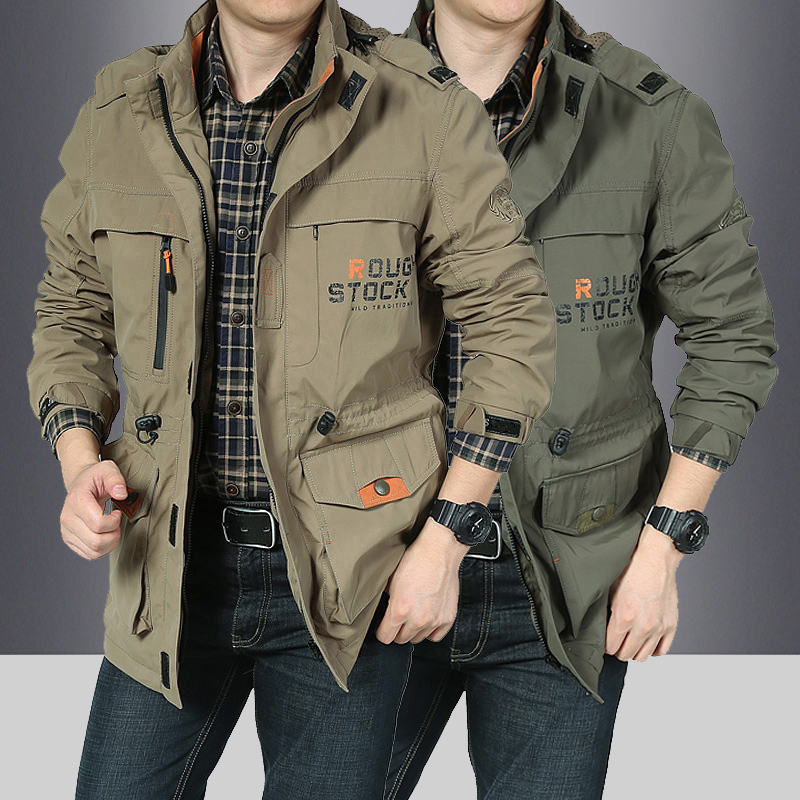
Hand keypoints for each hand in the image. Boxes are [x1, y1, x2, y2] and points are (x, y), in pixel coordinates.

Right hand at [60, 459, 128, 559]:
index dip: (114, 521)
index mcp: (77, 501)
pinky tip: (106, 536)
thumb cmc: (95, 478)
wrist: (82, 484)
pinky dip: (103, 549)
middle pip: (96, 541)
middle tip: (116, 523)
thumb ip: (116, 479)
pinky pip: (89, 554)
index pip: (98, 523)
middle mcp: (67, 518)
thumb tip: (121, 493)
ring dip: (110, 543)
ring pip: (93, 551)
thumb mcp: (108, 469)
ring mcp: (67, 530)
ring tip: (112, 529)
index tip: (117, 513)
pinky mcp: (70, 539)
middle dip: (114, 535)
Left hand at [375, 517, 467, 644]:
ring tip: (413, 614)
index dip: (381, 631)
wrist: (439, 550)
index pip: (385, 637)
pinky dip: (430, 630)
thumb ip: (386, 599)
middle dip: (397, 630)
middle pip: (401, 640)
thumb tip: (382, 609)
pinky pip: (436, 636)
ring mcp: (434, 619)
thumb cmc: (416, 559)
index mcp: (400, 609)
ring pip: (418, 638)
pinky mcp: (448, 617)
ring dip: (413, 630)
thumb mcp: (390, 578)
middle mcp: (418, 618)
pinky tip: (426, 619)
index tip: (382, 627)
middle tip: (398, 618)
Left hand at [605, 524, 681, 661]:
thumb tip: (602, 626)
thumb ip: (607, 612)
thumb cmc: (633, 568)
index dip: (606, 645)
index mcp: (625, 616)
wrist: (656, 557)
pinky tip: (646, 641)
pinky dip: (653, 648)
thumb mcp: (611, 589)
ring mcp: (659, 627)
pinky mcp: (671, 625)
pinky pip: (662, 650)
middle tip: (616, 640)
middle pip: (626, 654)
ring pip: (643, 656)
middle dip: (618, 649)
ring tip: (630, 640)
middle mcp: (643, 625)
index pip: (611, 647)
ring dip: (634, 650)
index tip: (605, 640)